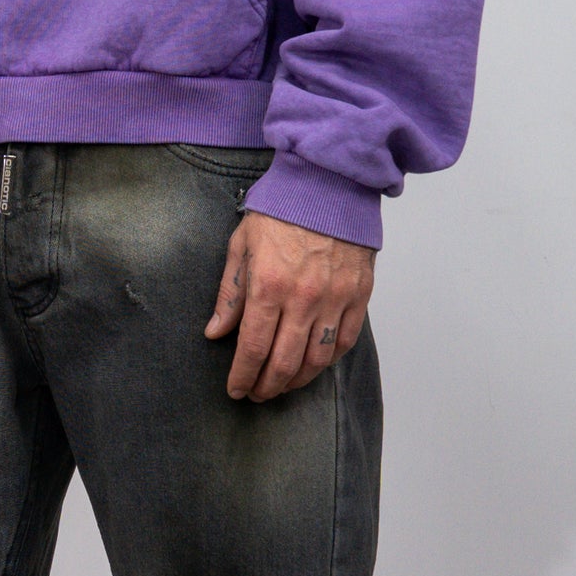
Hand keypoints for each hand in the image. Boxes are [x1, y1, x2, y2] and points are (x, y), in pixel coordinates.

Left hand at [204, 211, 374, 400]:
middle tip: (257, 393)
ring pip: (317, 360)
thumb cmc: (282, 209)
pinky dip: (328, 361)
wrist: (329, 182)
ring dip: (297, 381)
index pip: (253, 349)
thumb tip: (216, 333)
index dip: (242, 377)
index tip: (236, 390)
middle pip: (284, 363)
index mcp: (268, 286)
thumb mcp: (242, 246)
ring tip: (282, 385)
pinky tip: (313, 365)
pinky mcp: (359, 295)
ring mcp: (335, 299)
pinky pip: (345, 342)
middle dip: (267, 386)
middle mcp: (303, 298)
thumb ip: (230, 294)